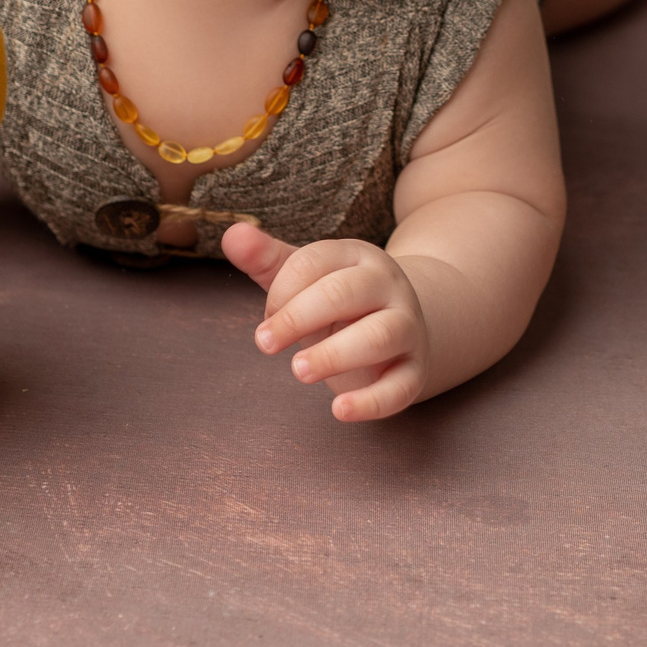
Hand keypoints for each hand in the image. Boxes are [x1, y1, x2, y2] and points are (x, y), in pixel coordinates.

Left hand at [221, 223, 428, 421]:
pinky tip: (339, 411)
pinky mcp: (414, 370)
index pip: (315, 261)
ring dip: (334, 355)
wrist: (405, 329)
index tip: (266, 320)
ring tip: (298, 371)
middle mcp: (388, 286)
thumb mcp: (305, 280)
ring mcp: (406, 327)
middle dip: (298, 317)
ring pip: (378, 336)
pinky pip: (400, 387)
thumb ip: (267, 259)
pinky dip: (371, 402)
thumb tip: (232, 235)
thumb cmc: (340, 304)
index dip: (281, 291)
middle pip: (345, 293)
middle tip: (264, 344)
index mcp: (358, 256)